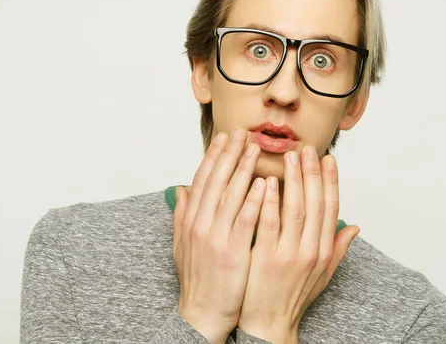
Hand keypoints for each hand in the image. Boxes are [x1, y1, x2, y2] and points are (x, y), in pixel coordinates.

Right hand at [173, 128, 265, 343]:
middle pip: (216, 181)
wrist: (202, 312)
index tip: (225, 137)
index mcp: (191, 220)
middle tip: (242, 132)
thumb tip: (182, 189)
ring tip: (255, 148)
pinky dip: (253, 200)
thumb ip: (183, 214)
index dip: (214, 156)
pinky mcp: (232, 251)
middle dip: (230, 154)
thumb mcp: (183, 244)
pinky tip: (263, 183)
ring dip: (243, 168)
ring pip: (230, 195)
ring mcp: (215, 237)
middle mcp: (200, 224)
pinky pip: (244, 220)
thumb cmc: (198, 278)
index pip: (203, 180)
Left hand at [237, 146, 359, 342]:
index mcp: (322, 251)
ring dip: (294, 180)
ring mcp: (288, 255)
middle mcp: (310, 251)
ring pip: (295, 210)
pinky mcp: (266, 260)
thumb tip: (354, 226)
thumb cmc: (293, 296)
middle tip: (307, 148)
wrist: (270, 325)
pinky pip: (268, 225)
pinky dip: (270, 202)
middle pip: (315, 204)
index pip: (330, 208)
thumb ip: (337, 248)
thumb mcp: (322, 274)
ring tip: (290, 156)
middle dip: (312, 173)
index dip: (331, 182)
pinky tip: (267, 182)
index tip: (328, 159)